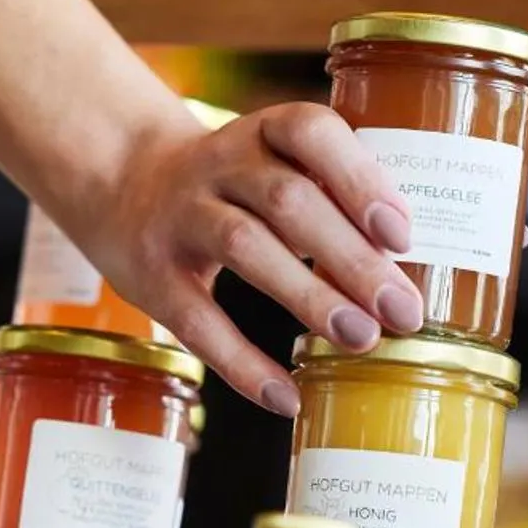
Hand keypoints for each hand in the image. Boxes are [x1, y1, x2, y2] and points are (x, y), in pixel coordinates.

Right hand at [87, 103, 422, 415]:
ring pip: (244, 245)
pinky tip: (285, 394)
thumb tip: (404, 271)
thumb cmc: (231, 186)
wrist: (122, 185)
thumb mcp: (272, 165)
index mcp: (260, 132)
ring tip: (360, 338)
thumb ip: (330, 197)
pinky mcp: (150, 273)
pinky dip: (242, 361)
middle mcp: (217, 164)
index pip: (310, 132)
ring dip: (307, 295)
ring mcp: (179, 215)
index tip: (401, 234)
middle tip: (403, 311)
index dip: (358, 178)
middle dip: (350, 257)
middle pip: (286, 199)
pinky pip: (196, 319)